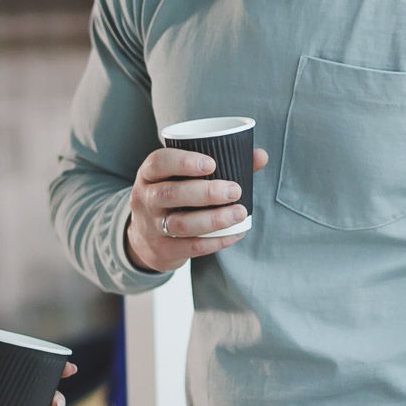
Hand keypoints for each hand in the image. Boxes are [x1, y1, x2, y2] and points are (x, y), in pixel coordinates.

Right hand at [123, 146, 270, 273]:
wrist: (145, 239)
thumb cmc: (175, 198)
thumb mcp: (183, 178)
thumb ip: (224, 164)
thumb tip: (260, 156)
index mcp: (149, 175)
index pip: (159, 163)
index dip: (183, 162)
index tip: (211, 164)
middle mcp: (145, 199)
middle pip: (170, 193)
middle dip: (205, 192)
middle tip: (235, 190)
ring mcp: (151, 226)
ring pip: (180, 223)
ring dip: (213, 219)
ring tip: (240, 213)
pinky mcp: (163, 249)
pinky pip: (190, 247)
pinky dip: (215, 241)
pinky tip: (236, 233)